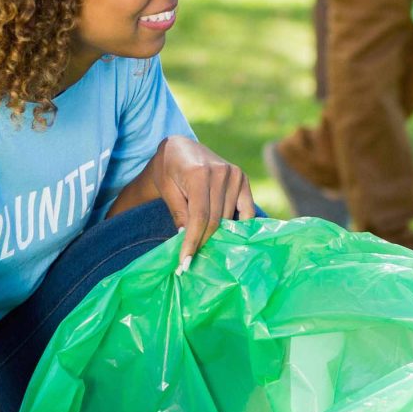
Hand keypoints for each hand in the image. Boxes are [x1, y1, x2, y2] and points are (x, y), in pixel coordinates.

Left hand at [150, 137, 257, 270]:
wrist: (181, 148)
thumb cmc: (169, 170)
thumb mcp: (166, 190)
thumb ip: (179, 212)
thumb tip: (187, 238)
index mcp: (199, 173)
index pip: (199, 217)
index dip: (193, 242)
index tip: (185, 263)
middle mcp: (222, 172)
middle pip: (215, 220)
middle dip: (203, 242)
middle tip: (191, 262)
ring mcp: (236, 174)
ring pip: (229, 218)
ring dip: (217, 235)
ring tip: (205, 248)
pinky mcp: (243, 179)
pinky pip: (246, 210)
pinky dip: (237, 225)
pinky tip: (226, 235)